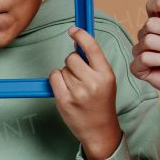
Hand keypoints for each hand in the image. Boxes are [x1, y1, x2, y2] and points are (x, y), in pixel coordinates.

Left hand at [50, 28, 121, 159]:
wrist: (100, 129)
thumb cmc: (102, 102)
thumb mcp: (106, 80)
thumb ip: (94, 62)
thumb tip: (78, 42)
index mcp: (106, 75)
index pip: (92, 47)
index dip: (81, 35)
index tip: (73, 30)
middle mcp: (92, 82)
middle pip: (72, 57)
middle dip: (73, 61)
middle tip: (79, 74)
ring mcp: (77, 92)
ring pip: (62, 68)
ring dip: (66, 74)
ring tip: (76, 87)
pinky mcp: (64, 100)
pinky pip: (54, 77)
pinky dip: (56, 79)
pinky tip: (65, 89)